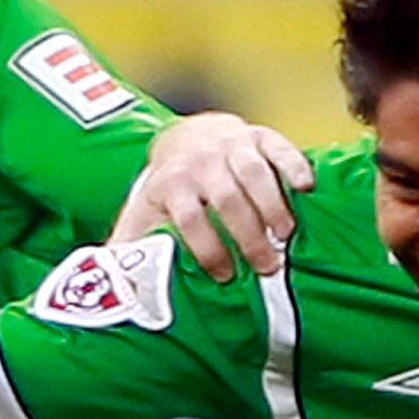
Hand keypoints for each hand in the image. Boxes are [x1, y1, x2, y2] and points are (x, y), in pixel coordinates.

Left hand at [115, 111, 312, 279]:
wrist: (189, 136)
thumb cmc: (171, 189)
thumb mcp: (145, 213)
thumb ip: (133, 247)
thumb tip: (113, 282)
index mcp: (172, 184)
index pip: (190, 217)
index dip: (207, 248)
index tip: (224, 277)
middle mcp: (201, 162)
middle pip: (226, 199)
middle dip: (248, 236)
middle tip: (267, 267)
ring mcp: (232, 145)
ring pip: (254, 173)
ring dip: (273, 206)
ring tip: (286, 237)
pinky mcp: (260, 135)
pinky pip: (279, 147)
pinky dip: (293, 166)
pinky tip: (306, 189)